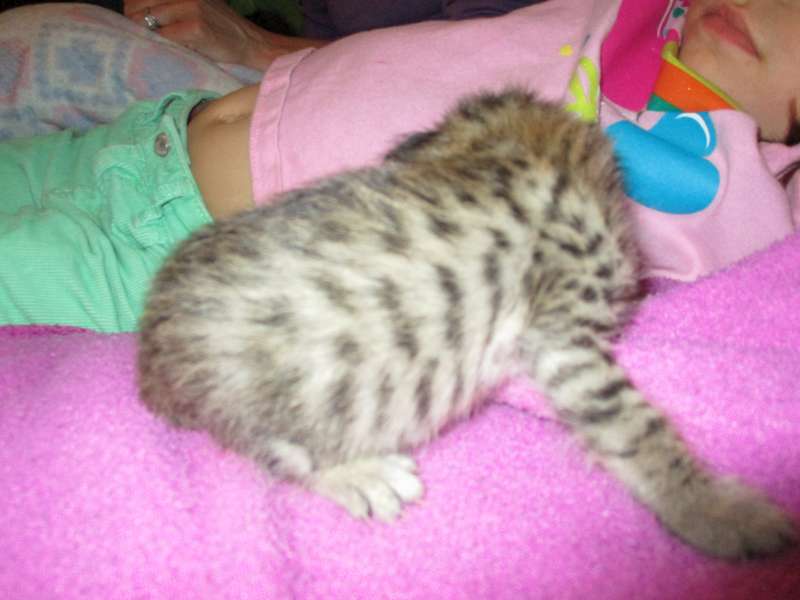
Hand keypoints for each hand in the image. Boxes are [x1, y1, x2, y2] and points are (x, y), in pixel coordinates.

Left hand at [124, 0, 272, 66]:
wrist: (252, 43)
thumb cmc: (223, 29)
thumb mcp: (199, 6)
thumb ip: (174, 6)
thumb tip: (140, 14)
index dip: (133, 10)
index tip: (136, 23)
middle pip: (138, 5)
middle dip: (134, 23)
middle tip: (144, 38)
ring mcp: (190, 9)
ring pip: (148, 20)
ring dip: (145, 35)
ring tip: (154, 45)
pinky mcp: (195, 29)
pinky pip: (164, 36)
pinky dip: (160, 45)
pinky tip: (168, 50)